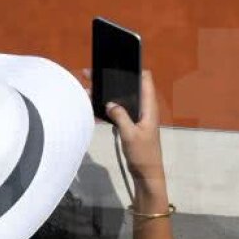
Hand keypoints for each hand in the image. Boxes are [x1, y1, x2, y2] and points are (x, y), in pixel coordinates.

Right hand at [105, 71, 167, 207]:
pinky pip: (118, 111)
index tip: (117, 64)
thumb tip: (110, 103)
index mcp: (149, 107)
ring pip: (122, 98)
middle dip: (113, 79)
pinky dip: (107, 107)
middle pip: (129, 86)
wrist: (146, 173)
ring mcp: (137, 116)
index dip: (134, 69)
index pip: (145, 80)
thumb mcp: (131, 134)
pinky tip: (93, 105)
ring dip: (108, 93)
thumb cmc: (143, 154)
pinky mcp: (130, 124)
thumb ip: (121, 117)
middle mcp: (144, 108)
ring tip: (89, 88)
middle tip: (93, 74)